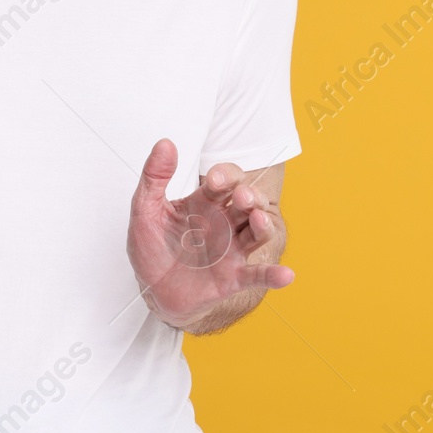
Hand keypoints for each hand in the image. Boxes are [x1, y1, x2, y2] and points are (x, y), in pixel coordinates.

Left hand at [127, 138, 293, 329]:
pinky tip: (287, 275)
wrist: (151, 289)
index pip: (224, 181)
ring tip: (259, 220)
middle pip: (247, 202)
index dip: (224, 176)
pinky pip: (258, 275)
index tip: (215, 180)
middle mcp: (224, 223)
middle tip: (242, 196)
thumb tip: (165, 143)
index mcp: (204, 203)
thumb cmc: (151, 247)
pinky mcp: (233, 277)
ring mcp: (231, 249)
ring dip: (263, 224)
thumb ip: (154, 177)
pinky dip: (273, 275)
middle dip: (248, 196)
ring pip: (258, 232)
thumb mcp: (145, 209)